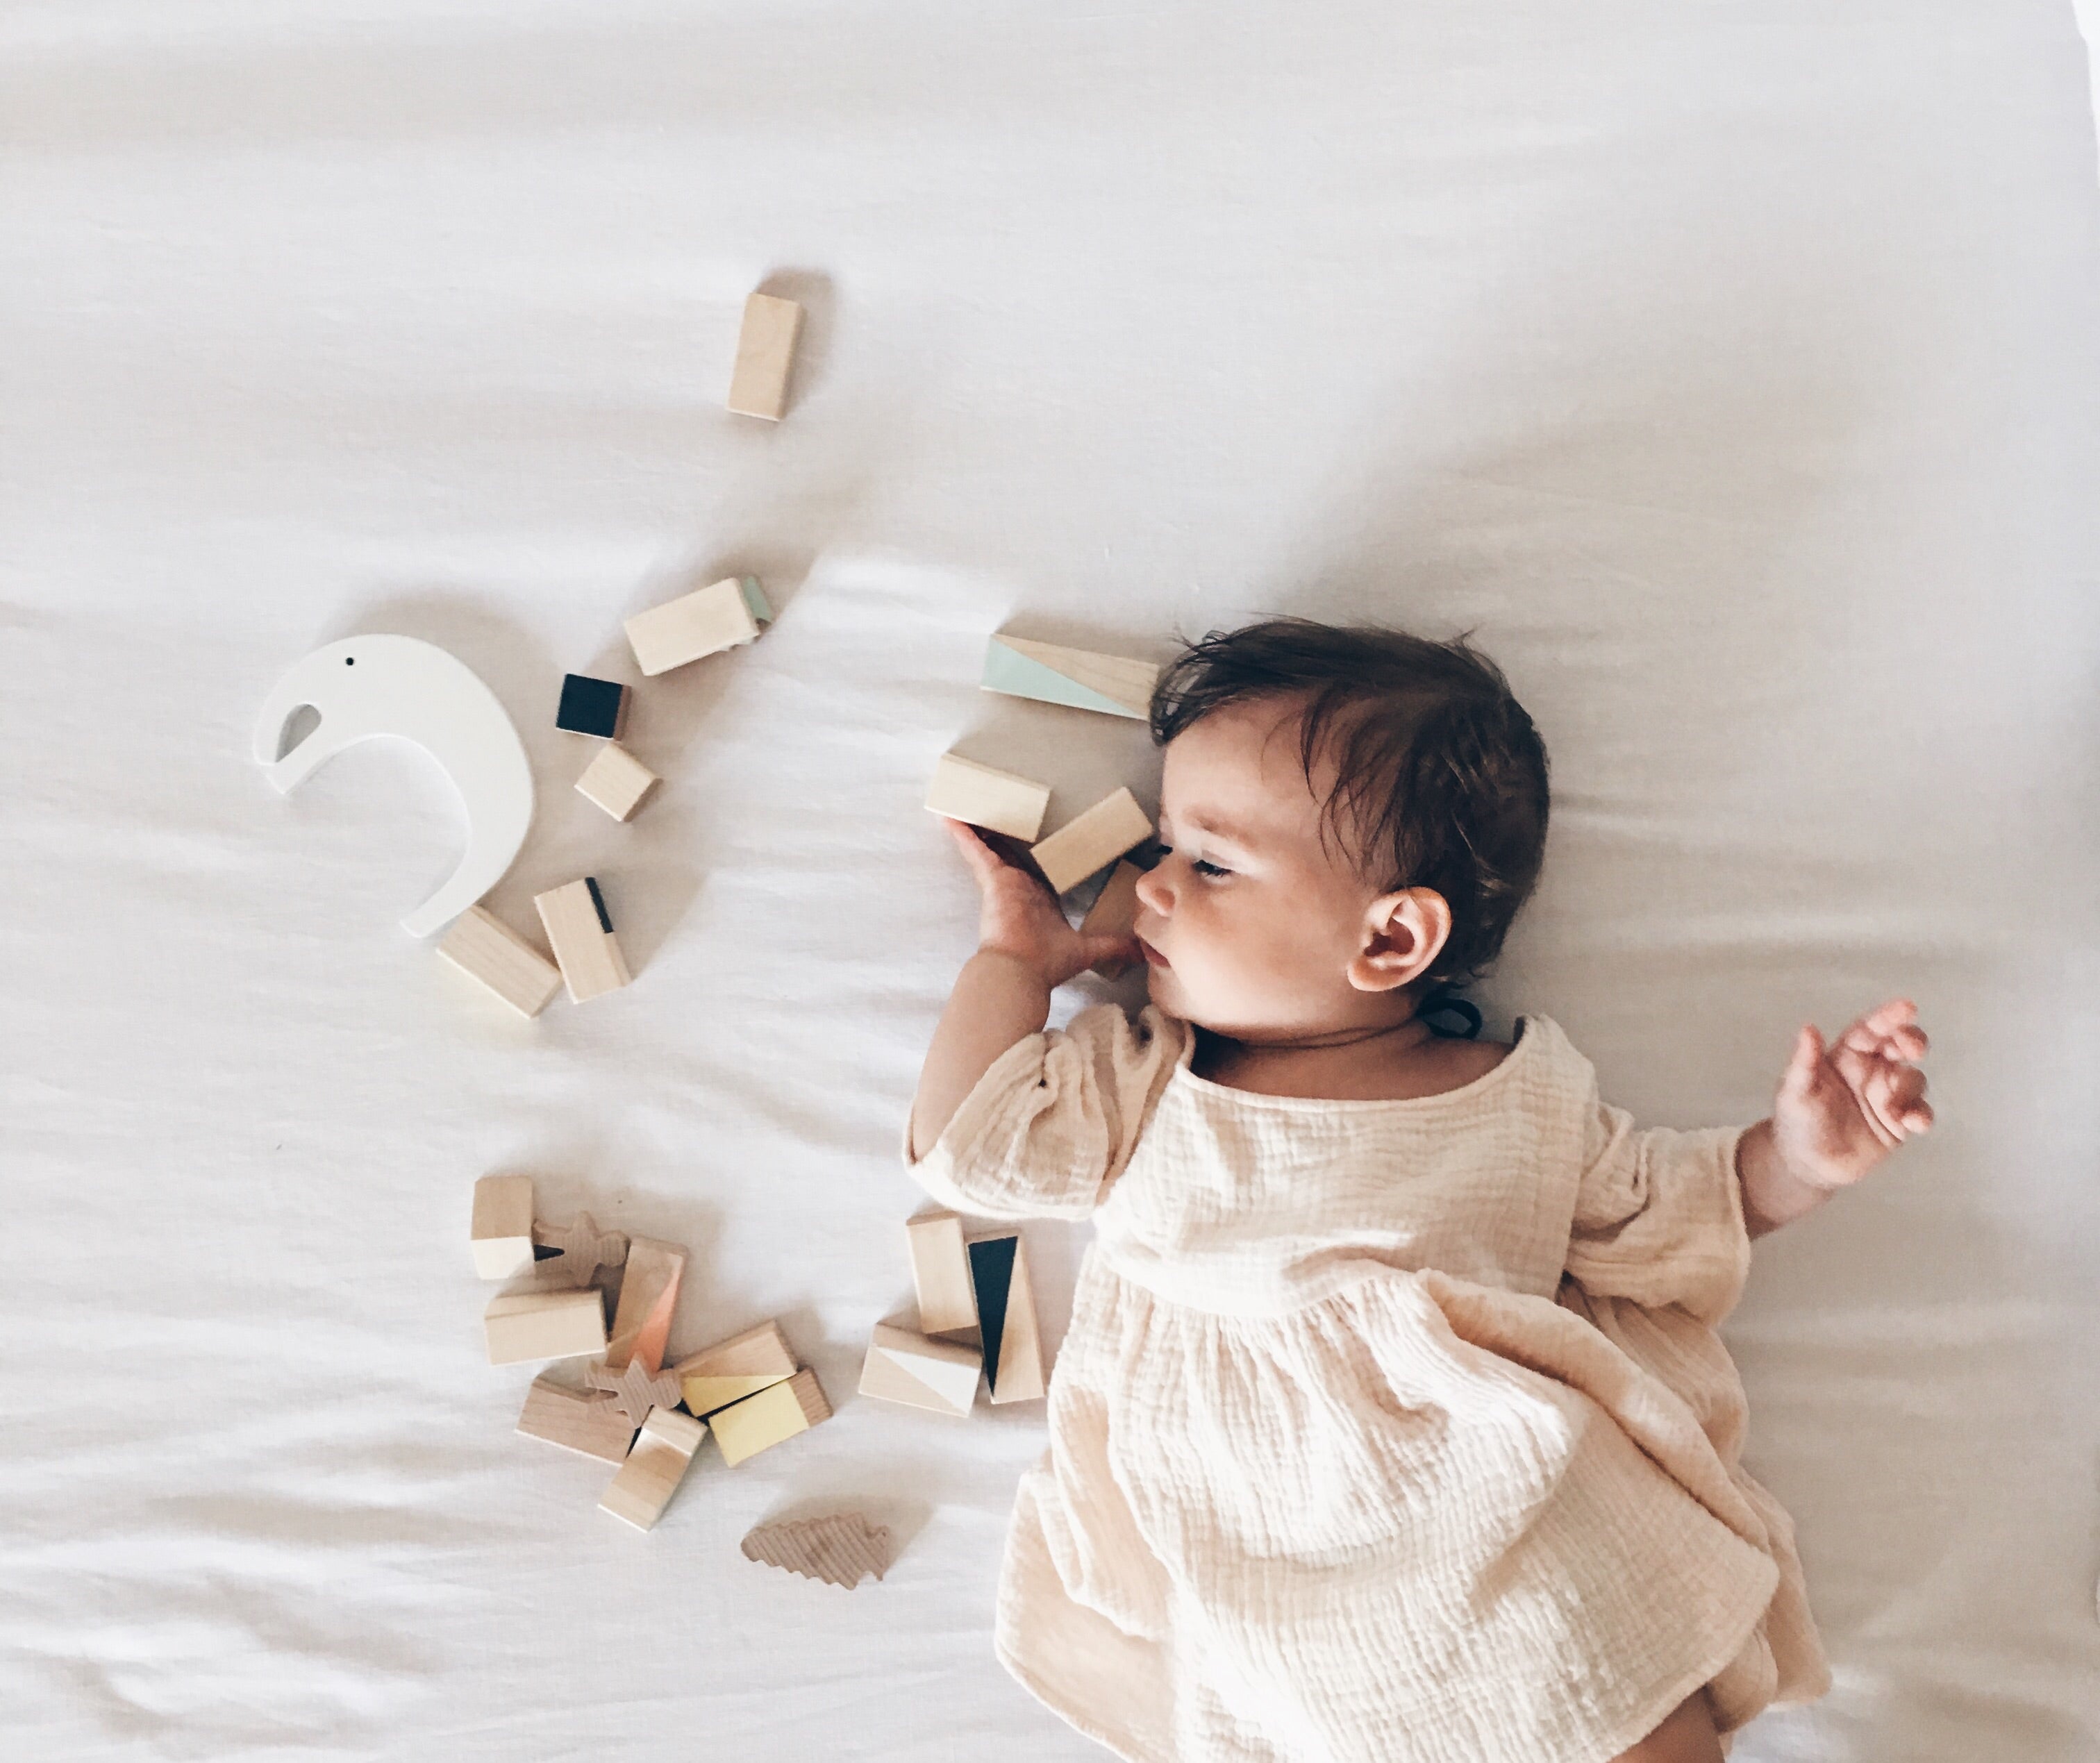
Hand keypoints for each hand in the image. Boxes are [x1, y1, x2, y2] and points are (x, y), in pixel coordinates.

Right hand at [944, 818, 1139, 987]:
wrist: (1021, 971)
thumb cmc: (1047, 963)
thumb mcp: (1087, 949)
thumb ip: (1112, 945)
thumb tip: (1140, 951)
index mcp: (1039, 902)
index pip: (1036, 871)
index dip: (1035, 856)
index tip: (1038, 840)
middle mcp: (1019, 890)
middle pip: (1010, 854)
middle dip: (1006, 835)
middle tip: (1003, 809)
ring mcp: (1002, 884)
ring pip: (990, 848)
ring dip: (981, 828)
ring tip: (970, 804)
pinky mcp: (991, 880)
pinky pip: (975, 851)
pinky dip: (964, 835)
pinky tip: (951, 817)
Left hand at [1769, 998, 1932, 1191]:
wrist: (1807, 1165)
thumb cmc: (1796, 1120)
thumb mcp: (1794, 1091)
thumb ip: (1803, 1062)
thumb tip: (1808, 1027)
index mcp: (1846, 1056)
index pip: (1870, 1030)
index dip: (1888, 1017)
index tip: (1907, 1007)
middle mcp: (1871, 1070)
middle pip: (1901, 1046)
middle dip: (1913, 1041)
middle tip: (1912, 1049)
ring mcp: (1888, 1095)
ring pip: (1914, 1078)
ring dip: (1908, 1088)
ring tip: (1890, 1109)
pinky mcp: (1899, 1122)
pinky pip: (1920, 1111)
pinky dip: (1921, 1115)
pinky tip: (1912, 1123)